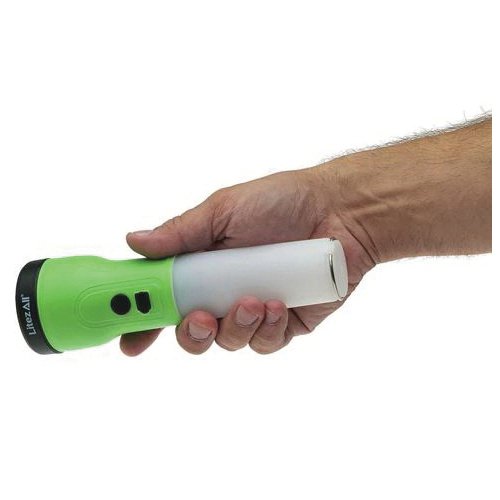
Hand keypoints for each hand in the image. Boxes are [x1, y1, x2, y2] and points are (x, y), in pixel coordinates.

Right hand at [120, 168, 374, 355]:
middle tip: (200, 319)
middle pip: (192, 331)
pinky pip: (266, 343)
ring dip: (235, 327)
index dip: (144, 321)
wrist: (338, 211)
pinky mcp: (285, 323)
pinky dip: (267, 328)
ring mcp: (254, 309)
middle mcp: (224, 291)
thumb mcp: (223, 211)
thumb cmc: (280, 202)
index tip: (130, 340)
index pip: (165, 298)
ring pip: (229, 341)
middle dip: (191, 334)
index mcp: (203, 266)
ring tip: (254, 301)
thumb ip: (180, 233)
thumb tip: (134, 241)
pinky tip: (279, 305)